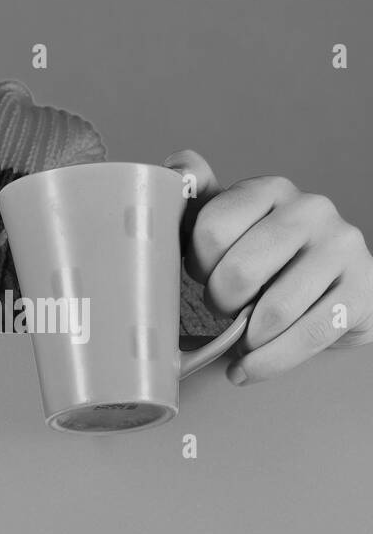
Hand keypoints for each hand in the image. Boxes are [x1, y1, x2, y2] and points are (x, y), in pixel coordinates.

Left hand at [163, 150, 372, 384]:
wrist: (335, 286)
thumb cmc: (267, 256)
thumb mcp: (230, 224)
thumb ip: (198, 197)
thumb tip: (179, 165)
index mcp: (269, 189)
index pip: (210, 229)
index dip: (196, 264)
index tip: (202, 274)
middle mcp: (311, 210)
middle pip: (239, 272)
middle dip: (220, 303)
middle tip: (223, 309)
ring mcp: (342, 249)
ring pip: (274, 310)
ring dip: (247, 337)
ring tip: (242, 337)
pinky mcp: (363, 291)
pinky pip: (308, 336)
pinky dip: (270, 361)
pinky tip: (249, 368)